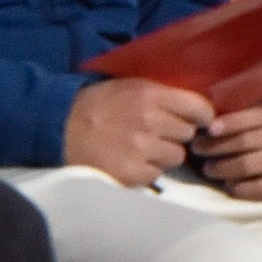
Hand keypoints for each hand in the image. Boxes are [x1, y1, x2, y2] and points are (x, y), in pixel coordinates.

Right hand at [65, 77, 205, 185]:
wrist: (58, 128)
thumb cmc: (95, 105)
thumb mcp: (128, 86)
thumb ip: (161, 94)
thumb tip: (193, 105)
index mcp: (150, 95)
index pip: (198, 107)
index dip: (202, 115)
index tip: (200, 120)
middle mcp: (150, 121)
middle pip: (188, 134)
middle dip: (176, 134)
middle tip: (158, 133)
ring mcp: (142, 149)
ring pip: (175, 156)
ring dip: (163, 154)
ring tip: (141, 148)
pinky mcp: (132, 173)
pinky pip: (157, 174)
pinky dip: (146, 170)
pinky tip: (129, 161)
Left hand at [193, 89, 261, 201]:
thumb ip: (245, 105)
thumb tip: (209, 112)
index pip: (253, 116)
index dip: (229, 123)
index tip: (209, 128)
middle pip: (245, 142)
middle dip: (216, 147)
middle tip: (198, 148)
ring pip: (249, 166)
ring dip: (223, 169)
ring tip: (209, 168)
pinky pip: (261, 188)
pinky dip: (241, 188)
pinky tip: (229, 184)